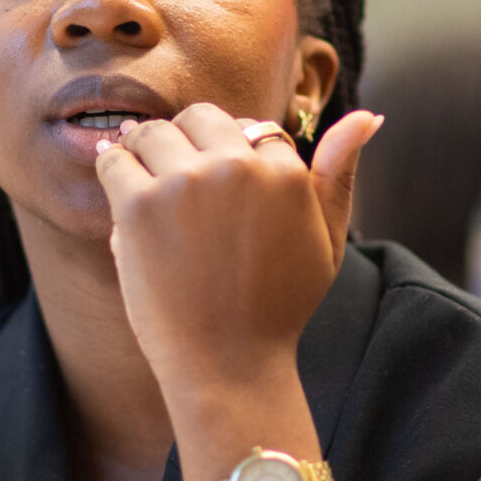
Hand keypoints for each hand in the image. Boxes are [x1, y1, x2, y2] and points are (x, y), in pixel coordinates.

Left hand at [91, 105, 380, 402]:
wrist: (229, 366)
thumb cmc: (278, 307)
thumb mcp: (327, 240)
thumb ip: (339, 173)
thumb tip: (368, 115)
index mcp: (285, 172)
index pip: (250, 127)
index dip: (232, 155)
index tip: (221, 197)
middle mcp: (237, 167)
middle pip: (200, 118)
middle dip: (189, 142)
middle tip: (181, 187)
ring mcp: (185, 183)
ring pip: (152, 131)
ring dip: (146, 152)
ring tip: (150, 191)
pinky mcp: (139, 206)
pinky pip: (113, 160)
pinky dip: (113, 172)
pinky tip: (125, 202)